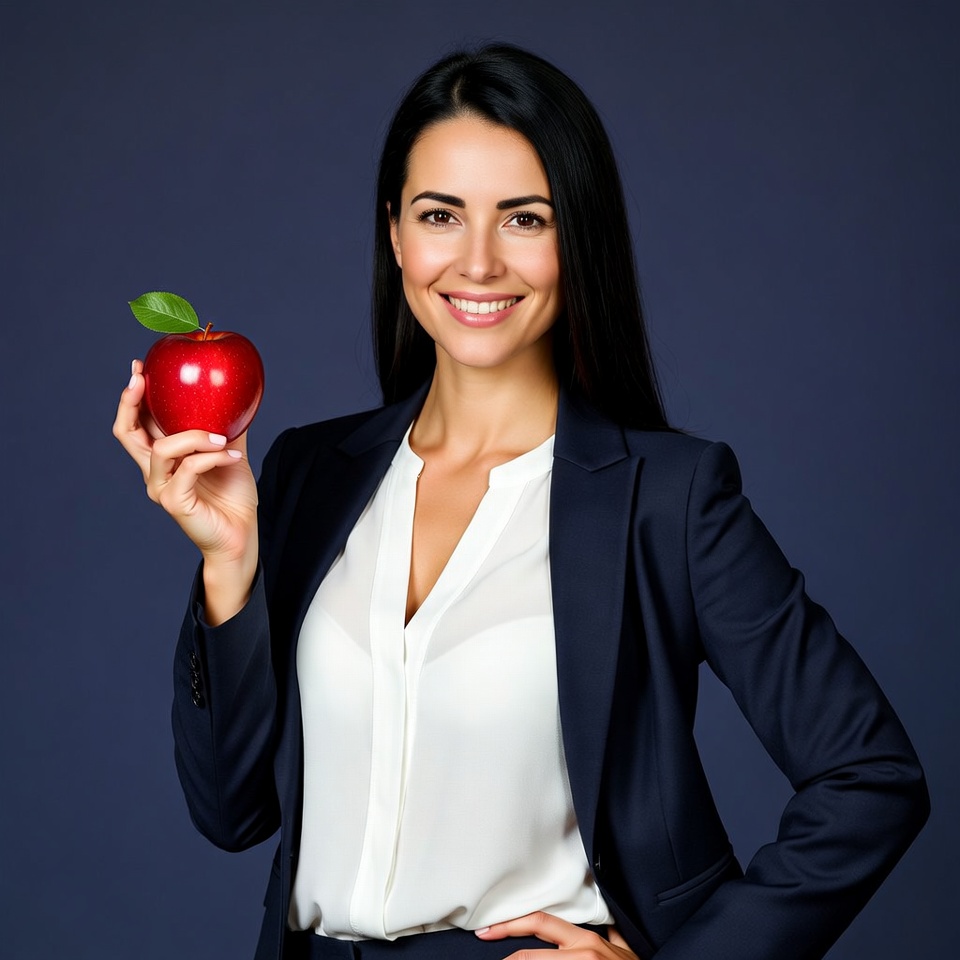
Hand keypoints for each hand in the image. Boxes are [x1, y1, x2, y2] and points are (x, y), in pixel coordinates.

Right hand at [113, 359, 258, 579]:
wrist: (241, 535)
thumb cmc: (232, 497)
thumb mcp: (229, 452)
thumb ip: (225, 426)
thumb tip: (236, 394)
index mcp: (163, 458)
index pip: (136, 423)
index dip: (132, 396)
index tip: (140, 367)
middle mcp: (154, 472)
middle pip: (127, 432)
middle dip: (131, 401)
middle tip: (144, 379)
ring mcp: (161, 488)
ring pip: (162, 448)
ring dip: (194, 435)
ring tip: (222, 437)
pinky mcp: (174, 502)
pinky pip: (188, 468)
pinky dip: (211, 457)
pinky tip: (231, 455)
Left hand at [475, 912, 640, 958]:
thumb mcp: (621, 949)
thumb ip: (606, 935)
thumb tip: (601, 923)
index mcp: (586, 941)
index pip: (540, 924)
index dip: (510, 925)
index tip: (487, 930)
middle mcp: (584, 954)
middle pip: (531, 956)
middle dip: (506, 957)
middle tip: (486, 949)